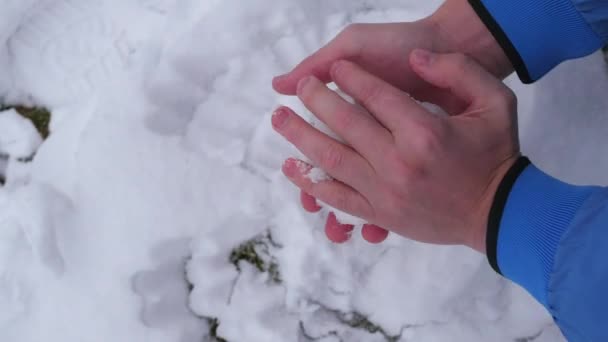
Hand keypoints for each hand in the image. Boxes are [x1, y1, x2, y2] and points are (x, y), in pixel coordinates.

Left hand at [272, 50, 519, 252]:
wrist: (499, 212)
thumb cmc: (497, 154)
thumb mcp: (495, 101)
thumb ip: (457, 70)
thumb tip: (417, 57)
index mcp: (425, 132)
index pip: (375, 96)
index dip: (350, 78)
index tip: (335, 69)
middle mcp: (399, 163)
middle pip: (345, 124)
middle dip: (316, 100)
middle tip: (300, 87)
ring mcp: (386, 193)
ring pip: (332, 160)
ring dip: (301, 137)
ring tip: (279, 119)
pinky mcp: (381, 214)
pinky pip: (337, 197)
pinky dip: (312, 182)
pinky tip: (292, 168)